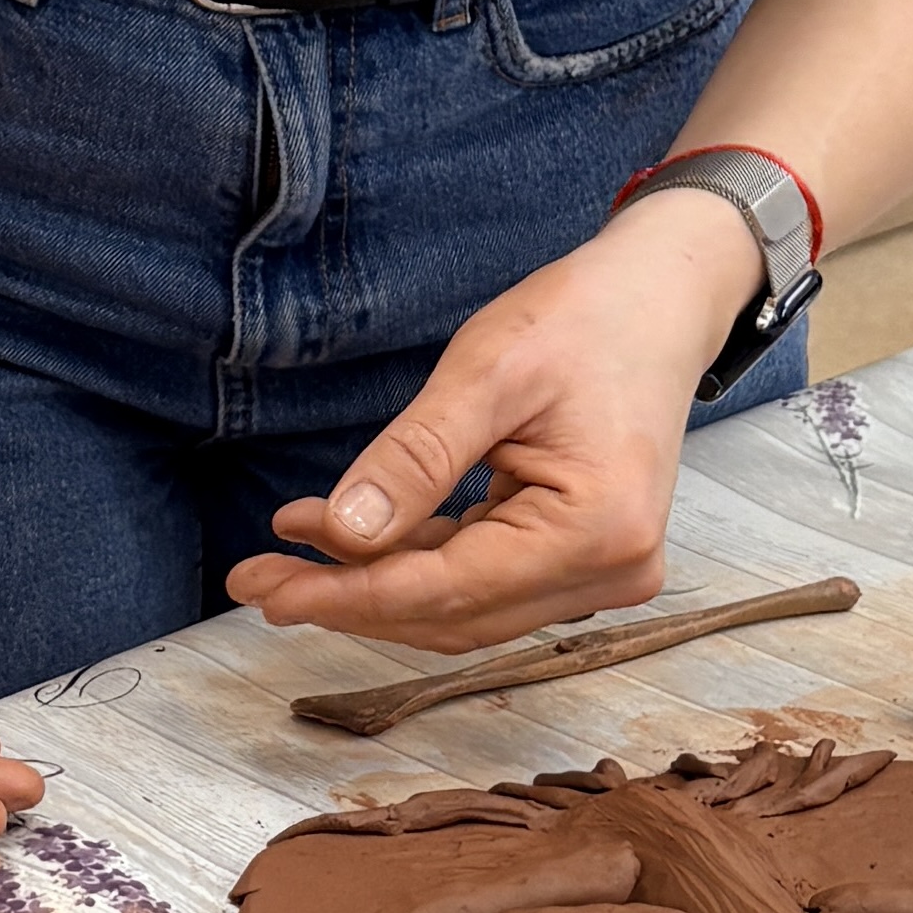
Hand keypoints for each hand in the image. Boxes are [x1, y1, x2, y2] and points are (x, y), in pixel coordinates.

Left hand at [225, 197, 760, 648]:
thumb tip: (343, 534)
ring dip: (374, 584)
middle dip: (349, 598)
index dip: (348, 594)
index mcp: (597, 531)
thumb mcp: (487, 373)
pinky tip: (347, 535)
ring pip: (462, 606)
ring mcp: (602, 573)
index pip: (447, 589)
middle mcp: (610, 571)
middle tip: (255, 579)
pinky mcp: (583, 560)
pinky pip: (484, 580)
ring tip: (288, 549)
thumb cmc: (584, 319)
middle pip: (452, 613)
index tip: (266, 589)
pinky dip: (414, 562)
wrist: (657, 299)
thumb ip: (415, 458)